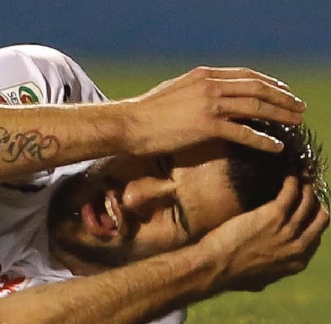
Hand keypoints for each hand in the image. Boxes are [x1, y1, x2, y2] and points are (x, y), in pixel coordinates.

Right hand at [119, 66, 305, 155]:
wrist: (128, 124)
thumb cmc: (144, 113)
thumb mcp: (172, 92)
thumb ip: (193, 91)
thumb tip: (204, 97)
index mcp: (202, 75)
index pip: (245, 75)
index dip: (268, 83)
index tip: (282, 91)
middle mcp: (209, 86)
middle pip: (256, 88)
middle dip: (281, 97)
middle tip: (297, 107)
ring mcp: (209, 105)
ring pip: (256, 107)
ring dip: (280, 115)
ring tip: (295, 123)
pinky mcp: (207, 126)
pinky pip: (244, 133)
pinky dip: (264, 140)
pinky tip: (276, 147)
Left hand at [199, 176, 328, 291]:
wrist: (216, 267)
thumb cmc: (230, 275)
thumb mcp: (260, 280)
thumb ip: (273, 271)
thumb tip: (274, 267)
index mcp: (298, 261)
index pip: (316, 235)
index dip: (313, 218)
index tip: (307, 207)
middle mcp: (299, 246)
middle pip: (320, 217)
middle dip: (315, 200)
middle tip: (307, 188)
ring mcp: (288, 229)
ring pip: (308, 201)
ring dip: (305, 187)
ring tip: (298, 177)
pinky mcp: (275, 215)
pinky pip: (291, 192)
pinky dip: (291, 182)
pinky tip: (287, 175)